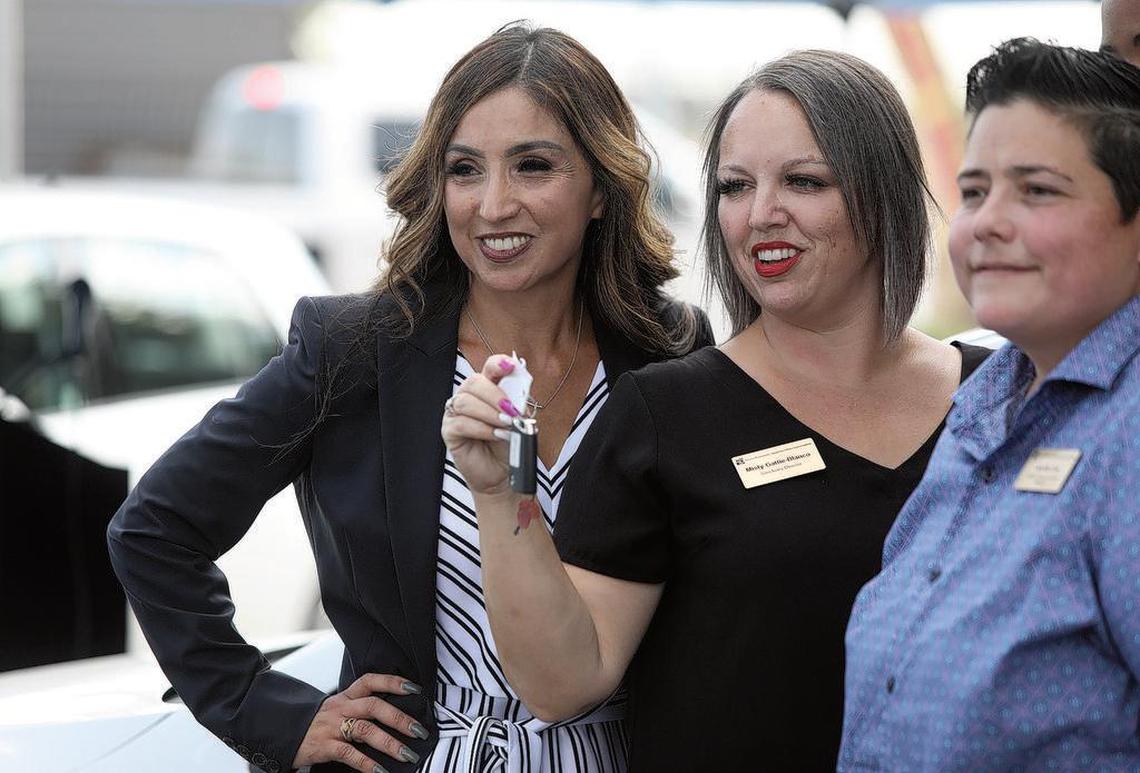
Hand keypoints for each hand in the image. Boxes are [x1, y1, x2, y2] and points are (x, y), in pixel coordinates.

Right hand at [292, 673, 427, 772]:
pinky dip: (367, 764)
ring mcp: (332, 726)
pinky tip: (381, 771)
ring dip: (390, 743)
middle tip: (419, 731)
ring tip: (407, 755)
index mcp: (346, 696)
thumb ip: (362, 710)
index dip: (393, 682)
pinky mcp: (324, 746)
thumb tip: (397, 718)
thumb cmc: (319, 724)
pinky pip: (349, 754)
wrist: (284, 734)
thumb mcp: (339, 710)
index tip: (415, 689)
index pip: (371, 681)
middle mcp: (341, 707)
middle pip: (374, 706)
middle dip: (400, 718)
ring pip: (365, 730)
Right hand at [441, 354, 519, 495]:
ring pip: (465, 402)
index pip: (489, 367)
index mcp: (487, 388)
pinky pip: (461, 423)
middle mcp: (468, 396)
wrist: (502, 472)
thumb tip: (521, 391)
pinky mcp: (449, 431)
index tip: (511, 366)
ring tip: (505, 425)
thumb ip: (518, 403)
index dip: (498, 364)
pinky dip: (481, 428)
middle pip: (474, 382)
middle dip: (495, 395)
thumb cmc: (508, 443)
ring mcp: (455, 413)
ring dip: (489, 413)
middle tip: (511, 411)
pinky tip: (494, 435)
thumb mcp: (518, 420)